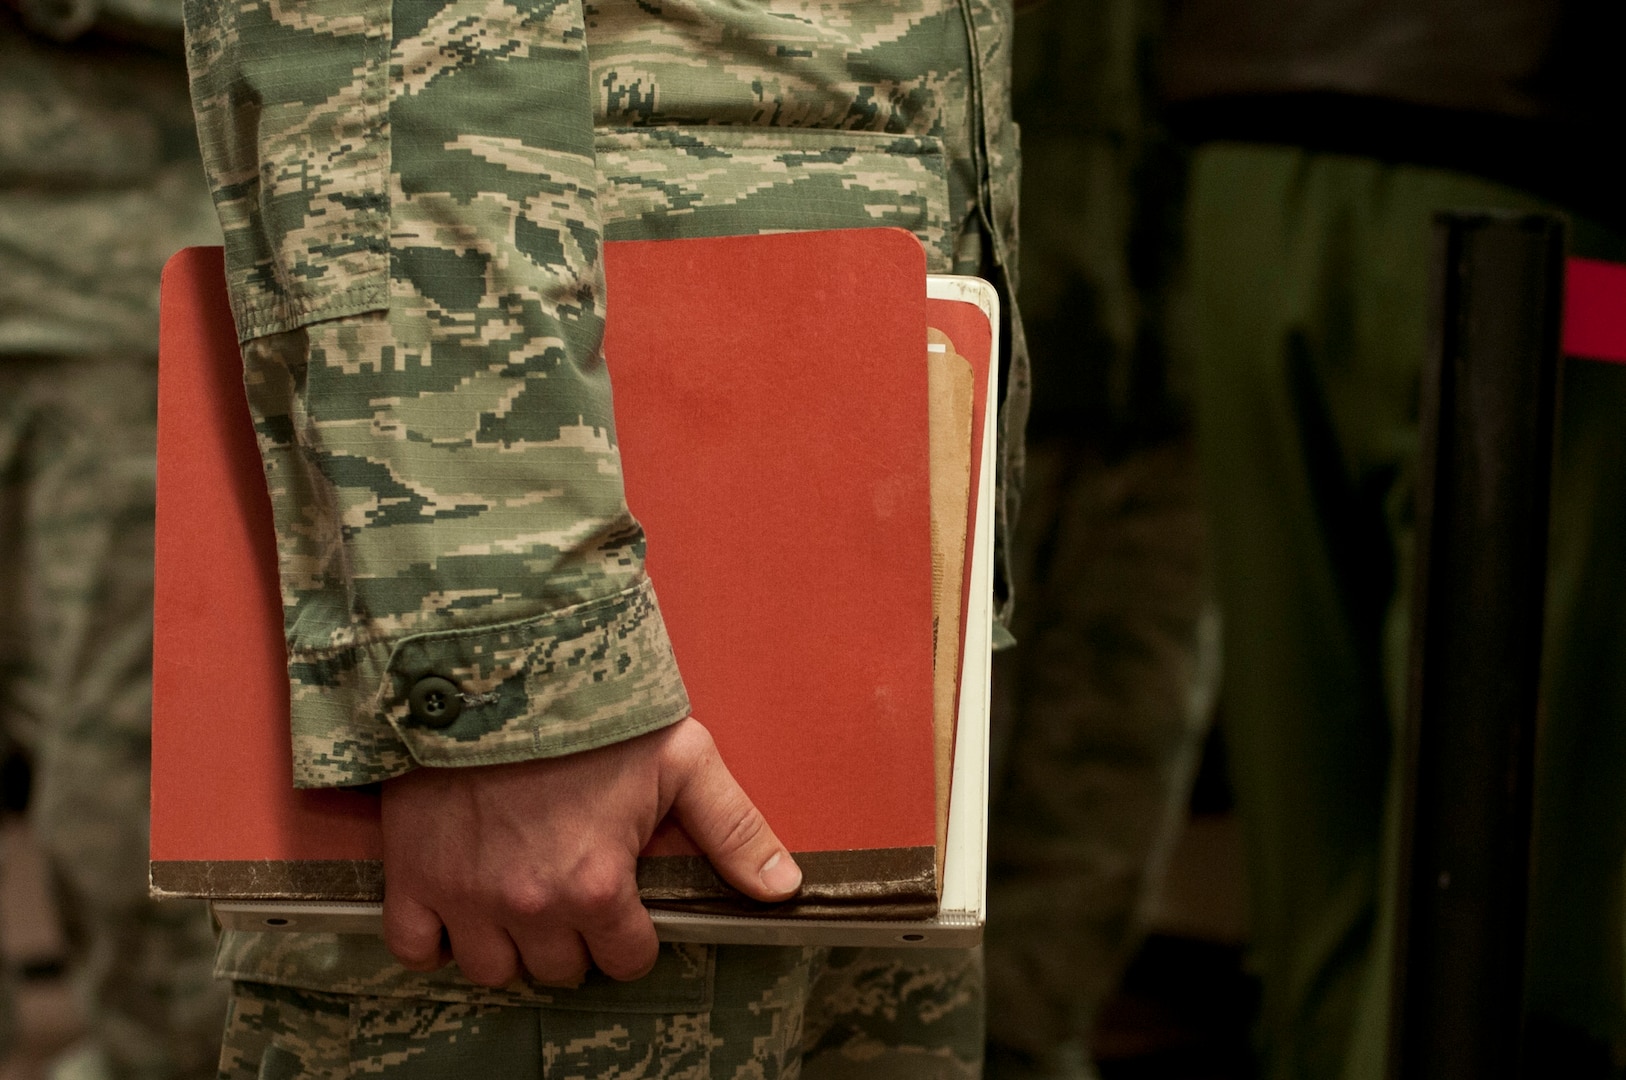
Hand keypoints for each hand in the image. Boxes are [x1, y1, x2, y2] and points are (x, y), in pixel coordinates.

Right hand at [379, 717, 800, 986]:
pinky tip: (460, 908)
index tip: (625, 902)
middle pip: (559, 971)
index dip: (633, 934)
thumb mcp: (682, 759)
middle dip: (574, 940)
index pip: (626, 960)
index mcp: (595, 885)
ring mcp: (465, 897)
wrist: (492, 661)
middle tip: (574, 891)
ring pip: (493, 970)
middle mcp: (530, 905)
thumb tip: (785, 889)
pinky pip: (415, 949)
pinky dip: (435, 940)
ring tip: (522, 901)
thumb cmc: (591, 708)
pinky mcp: (413, 877)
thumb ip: (733, 831)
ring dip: (510, 945)